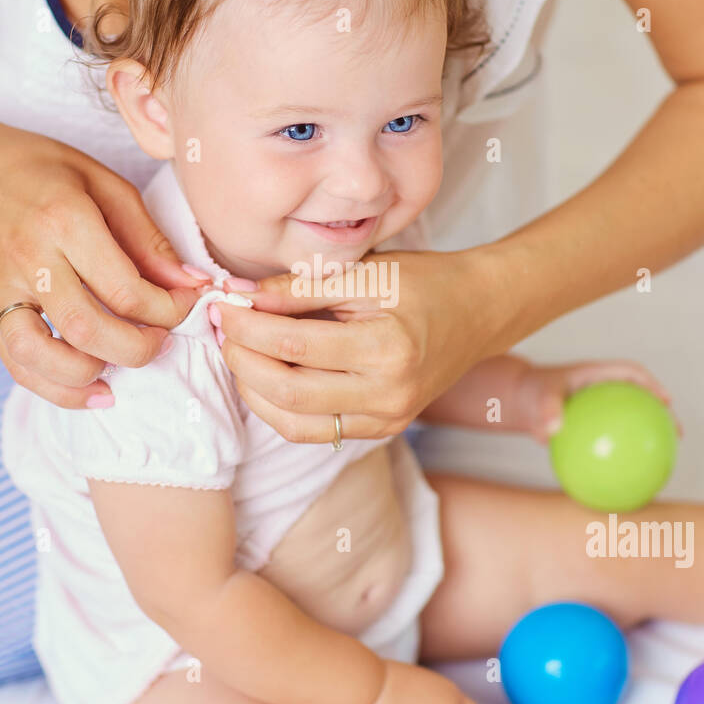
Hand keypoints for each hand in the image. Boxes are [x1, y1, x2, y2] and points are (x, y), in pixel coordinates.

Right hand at [0, 117, 205, 406]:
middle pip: (89, 329)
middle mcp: (29, 260)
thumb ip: (149, 239)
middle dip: (140, 347)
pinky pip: (18, 366)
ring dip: (96, 374)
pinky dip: (59, 390)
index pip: (126, 290)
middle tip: (163, 339)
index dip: (170, 309)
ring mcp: (2, 290)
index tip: (188, 304)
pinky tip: (95, 390)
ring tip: (126, 363)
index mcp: (65, 221)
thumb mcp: (106, 185)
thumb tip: (189, 284)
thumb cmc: (43, 172)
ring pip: (46, 357)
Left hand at [215, 247, 510, 442]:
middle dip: (242, 361)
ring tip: (239, 354)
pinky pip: (316, 431)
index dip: (247, 327)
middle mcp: (388, 394)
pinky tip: (267, 377)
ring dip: (254, 391)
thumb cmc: (426, 282)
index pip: (293, 346)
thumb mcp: (366, 272)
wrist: (479, 312)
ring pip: (294, 423)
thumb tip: (241, 297)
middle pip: (287, 392)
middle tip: (224, 330)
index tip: (224, 306)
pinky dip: (280, 408)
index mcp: (387, 349)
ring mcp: (386, 419)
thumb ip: (300, 288)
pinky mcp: (382, 430)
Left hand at [517, 358, 682, 444]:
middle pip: (641, 397)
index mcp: (595, 374)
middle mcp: (603, 389)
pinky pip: (614, 437)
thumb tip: (552, 431)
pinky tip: (628, 477)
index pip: (630, 373)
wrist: (518, 400)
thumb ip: (545, 410)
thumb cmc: (528, 393)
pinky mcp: (595, 424)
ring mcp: (601, 407)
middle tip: (676, 432)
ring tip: (665, 457)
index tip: (666, 401)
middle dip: (662, 413)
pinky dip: (623, 452)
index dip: (652, 384)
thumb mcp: (535, 398)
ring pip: (632, 419)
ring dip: (650, 433)